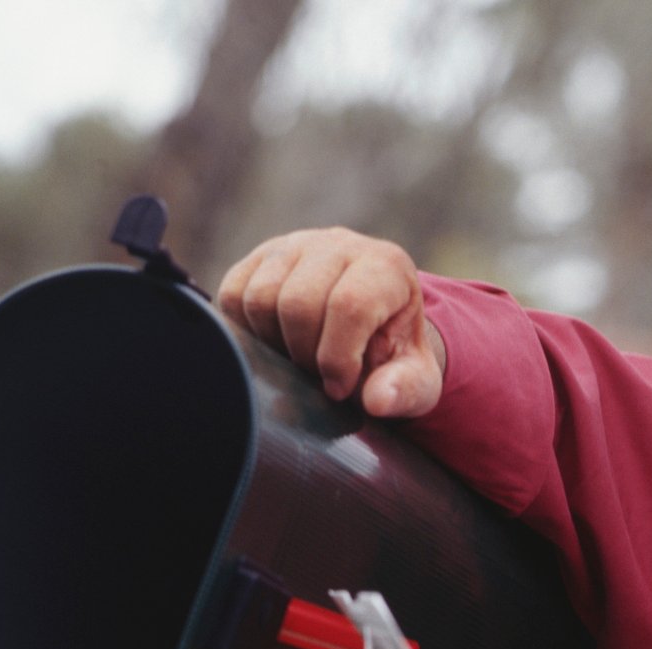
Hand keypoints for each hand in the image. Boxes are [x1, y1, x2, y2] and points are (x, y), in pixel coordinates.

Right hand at [217, 227, 444, 415]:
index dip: (338, 358)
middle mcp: (340, 245)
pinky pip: (234, 295)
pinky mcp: (261, 257)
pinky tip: (277, 346)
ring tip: (299, 362)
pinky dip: (248, 331)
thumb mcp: (418, 381)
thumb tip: (377, 401)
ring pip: (259, 298)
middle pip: (297, 304)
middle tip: (318, 378)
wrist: (374, 328)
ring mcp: (296, 245)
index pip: (349, 306)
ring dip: (273, 345)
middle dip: (303, 356)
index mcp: (387, 267)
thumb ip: (405, 390)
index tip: (339, 388)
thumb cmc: (395, 357)